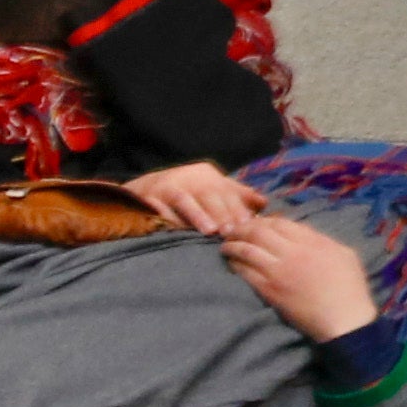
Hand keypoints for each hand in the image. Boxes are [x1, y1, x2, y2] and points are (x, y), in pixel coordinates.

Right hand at [114, 160, 261, 238]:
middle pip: (207, 194)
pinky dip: (167, 219)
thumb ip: (236, 195)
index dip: (236, 206)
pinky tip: (176, 230)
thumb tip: (263, 203)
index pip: (225, 190)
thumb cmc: (184, 193)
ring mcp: (166, 186)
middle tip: (231, 231)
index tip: (247, 223)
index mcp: (206, 175)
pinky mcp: (147, 197)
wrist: (142, 189)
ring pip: (184, 200)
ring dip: (197, 216)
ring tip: (209, 231)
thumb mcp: (211, 189)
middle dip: (220, 212)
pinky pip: (158, 208)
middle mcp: (187, 178)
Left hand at [218, 205, 381, 340]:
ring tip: (225, 245)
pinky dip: (235, 264)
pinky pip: (246, 273)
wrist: (343, 318)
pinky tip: (230, 263)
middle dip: (243, 228)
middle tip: (233, 231)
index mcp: (313, 241)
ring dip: (233, 245)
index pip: (281, 223)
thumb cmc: (349, 287)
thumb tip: (303, 233)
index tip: (255, 223)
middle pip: (260, 232)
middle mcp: (294, 251)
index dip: (264, 220)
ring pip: (248, 250)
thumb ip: (322, 240)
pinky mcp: (269, 290)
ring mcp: (279, 271)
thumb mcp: (343, 253)